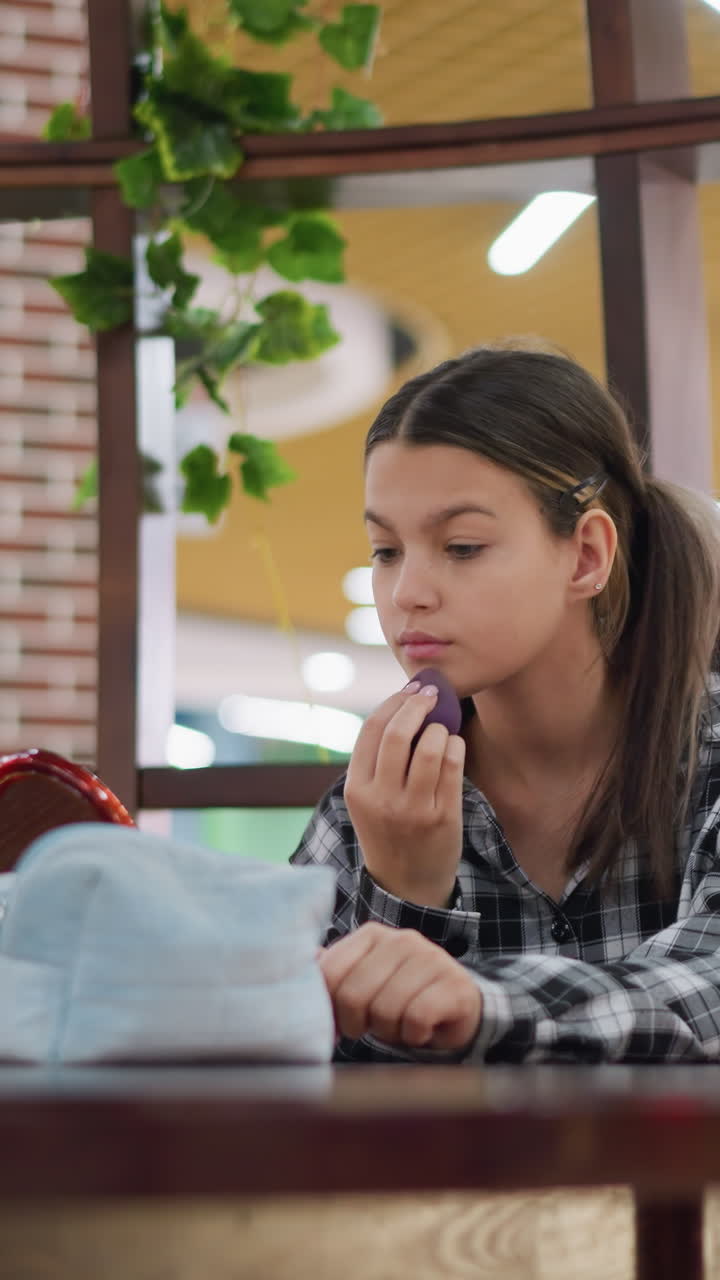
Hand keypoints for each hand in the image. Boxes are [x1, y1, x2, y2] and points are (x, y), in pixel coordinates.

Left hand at [320, 922, 481, 1051]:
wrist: (454, 1008)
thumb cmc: (398, 998)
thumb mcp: (361, 984)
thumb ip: (330, 977)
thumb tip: (290, 976)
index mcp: (370, 935)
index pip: (329, 974)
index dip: (331, 1009)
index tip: (342, 1020)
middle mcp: (401, 939)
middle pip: (354, 996)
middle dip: (359, 1024)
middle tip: (373, 1025)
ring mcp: (431, 958)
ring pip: (386, 1010)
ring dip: (390, 1031)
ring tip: (401, 1024)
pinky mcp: (455, 983)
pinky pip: (417, 1019)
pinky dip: (415, 1035)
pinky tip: (421, 1029)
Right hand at [343, 685, 465, 906]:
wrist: (407, 884)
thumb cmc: (388, 830)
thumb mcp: (368, 798)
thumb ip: (378, 760)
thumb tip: (404, 706)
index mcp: (356, 789)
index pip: (371, 730)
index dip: (393, 702)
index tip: (409, 690)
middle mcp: (381, 798)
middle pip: (398, 734)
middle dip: (417, 705)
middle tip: (431, 695)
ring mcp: (413, 809)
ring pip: (430, 747)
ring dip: (440, 727)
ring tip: (441, 728)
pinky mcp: (443, 816)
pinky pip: (454, 766)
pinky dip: (456, 746)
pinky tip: (454, 745)